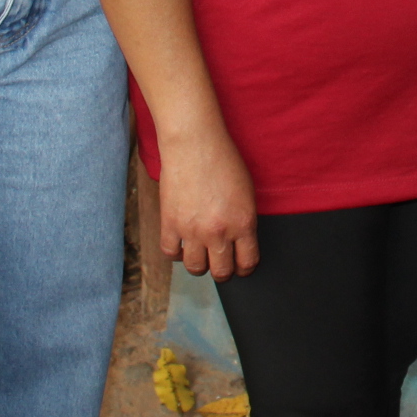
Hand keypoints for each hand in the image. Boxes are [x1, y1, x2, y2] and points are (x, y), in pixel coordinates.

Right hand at [157, 125, 258, 279]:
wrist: (195, 144)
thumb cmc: (224, 161)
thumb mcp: (247, 192)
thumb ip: (244, 220)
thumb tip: (240, 242)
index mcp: (243, 223)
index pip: (247, 262)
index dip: (244, 268)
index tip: (241, 266)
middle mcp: (218, 232)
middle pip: (221, 272)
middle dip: (223, 271)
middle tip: (221, 263)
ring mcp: (192, 230)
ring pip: (195, 268)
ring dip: (199, 265)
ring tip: (200, 255)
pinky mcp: (170, 224)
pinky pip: (170, 253)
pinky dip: (176, 252)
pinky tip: (181, 244)